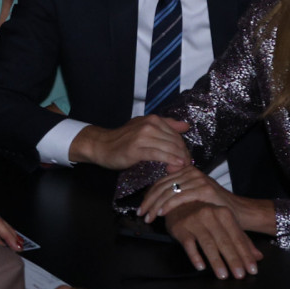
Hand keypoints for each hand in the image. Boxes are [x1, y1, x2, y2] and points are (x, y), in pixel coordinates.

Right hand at [69, 116, 190, 170]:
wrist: (102, 145)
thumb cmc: (124, 139)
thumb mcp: (145, 127)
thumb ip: (166, 125)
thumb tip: (186, 125)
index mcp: (153, 119)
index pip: (176, 134)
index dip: (184, 147)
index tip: (187, 159)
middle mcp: (149, 125)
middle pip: (175, 141)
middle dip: (184, 155)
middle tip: (187, 166)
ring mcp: (142, 136)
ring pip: (169, 148)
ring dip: (179, 159)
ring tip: (182, 169)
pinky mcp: (136, 149)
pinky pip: (158, 155)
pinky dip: (170, 160)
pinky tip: (175, 166)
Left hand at [137, 166, 233, 221]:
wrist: (239, 212)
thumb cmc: (214, 207)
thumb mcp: (193, 196)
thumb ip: (178, 192)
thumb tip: (156, 198)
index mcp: (186, 171)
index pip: (161, 182)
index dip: (148, 195)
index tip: (141, 208)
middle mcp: (191, 172)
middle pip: (162, 185)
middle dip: (149, 201)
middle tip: (140, 214)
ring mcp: (198, 179)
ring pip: (169, 191)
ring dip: (155, 205)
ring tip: (148, 217)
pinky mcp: (205, 189)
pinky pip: (180, 196)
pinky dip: (168, 205)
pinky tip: (160, 213)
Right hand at [163, 202, 263, 280]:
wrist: (178, 203)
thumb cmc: (205, 216)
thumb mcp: (225, 223)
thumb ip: (242, 239)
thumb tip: (258, 257)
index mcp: (224, 213)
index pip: (238, 237)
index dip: (246, 255)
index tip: (252, 270)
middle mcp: (210, 215)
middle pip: (224, 241)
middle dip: (233, 260)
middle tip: (240, 276)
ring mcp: (194, 221)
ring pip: (208, 244)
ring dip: (216, 261)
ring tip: (223, 275)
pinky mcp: (180, 228)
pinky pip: (188, 244)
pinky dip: (195, 256)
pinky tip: (201, 267)